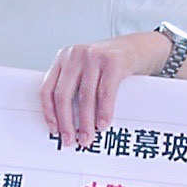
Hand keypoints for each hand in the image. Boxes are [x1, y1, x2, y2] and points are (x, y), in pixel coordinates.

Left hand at [40, 32, 169, 148]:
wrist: (139, 46)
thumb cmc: (110, 62)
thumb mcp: (86, 68)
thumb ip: (74, 85)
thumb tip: (67, 122)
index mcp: (63, 58)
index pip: (47, 88)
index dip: (49, 112)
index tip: (54, 129)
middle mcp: (76, 55)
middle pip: (63, 95)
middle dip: (66, 122)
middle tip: (70, 140)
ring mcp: (94, 56)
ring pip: (85, 97)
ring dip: (86, 123)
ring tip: (87, 137)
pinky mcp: (113, 62)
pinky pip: (105, 93)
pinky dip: (104, 112)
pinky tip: (103, 124)